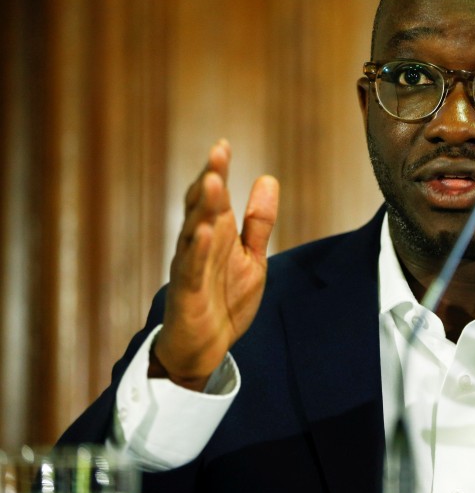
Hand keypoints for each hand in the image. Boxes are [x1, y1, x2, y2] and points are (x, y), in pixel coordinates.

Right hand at [151, 139, 279, 390]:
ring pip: (193, 231)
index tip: (223, 144)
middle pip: (201, 207)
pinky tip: (204, 231)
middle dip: (210, 180)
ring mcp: (190, 267)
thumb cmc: (224, 299)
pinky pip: (192, 268)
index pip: (213, 197)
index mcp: (215, 234)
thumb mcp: (252, 256)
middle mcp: (199, 245)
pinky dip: (198, 250)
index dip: (218, 171)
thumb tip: (268, 178)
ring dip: (203, 207)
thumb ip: (259, 221)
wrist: (205, 347)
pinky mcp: (188, 291)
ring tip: (214, 181)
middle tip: (218, 153)